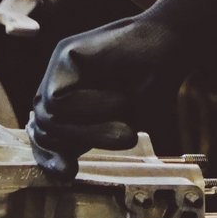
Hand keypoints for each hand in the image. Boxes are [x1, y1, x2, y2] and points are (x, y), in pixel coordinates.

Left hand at [26, 0, 216, 178]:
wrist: (173, 44)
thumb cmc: (153, 85)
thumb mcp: (119, 124)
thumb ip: (89, 140)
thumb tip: (60, 171)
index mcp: (69, 100)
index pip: (43, 134)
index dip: (49, 158)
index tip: (70, 173)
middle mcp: (59, 81)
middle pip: (42, 128)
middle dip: (75, 144)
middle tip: (123, 139)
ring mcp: (59, 65)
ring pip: (48, 117)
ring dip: (90, 130)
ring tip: (126, 125)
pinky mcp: (65, 53)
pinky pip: (57, 99)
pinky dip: (89, 108)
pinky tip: (118, 97)